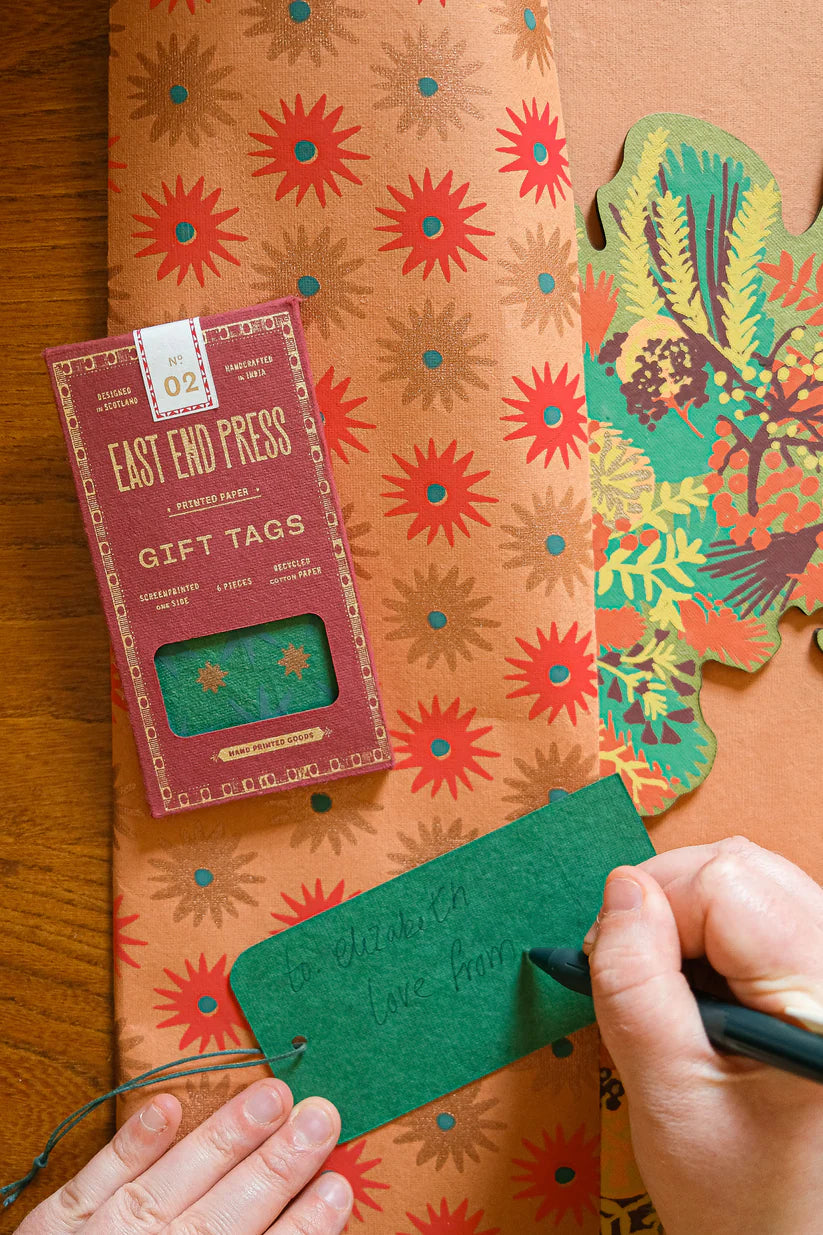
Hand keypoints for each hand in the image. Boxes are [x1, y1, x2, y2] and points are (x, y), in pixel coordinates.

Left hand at [14, 1080, 351, 1233]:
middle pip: (226, 1210)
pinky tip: (167, 1109)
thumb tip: (300, 1231)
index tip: (339, 1186)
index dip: (303, 1224)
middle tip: (321, 1117)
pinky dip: (132, 1143)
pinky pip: (98, 1177)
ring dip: (226, 1137)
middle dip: (278, 1164)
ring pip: (173, 1181)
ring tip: (272, 1096)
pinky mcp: (61, 1221)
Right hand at [585, 837, 822, 1234]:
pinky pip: (763, 907)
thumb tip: (620, 889)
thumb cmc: (736, 1194)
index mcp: (819, 1001)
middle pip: (742, 866)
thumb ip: (635, 982)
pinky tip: (697, 986)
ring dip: (689, 913)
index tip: (610, 957)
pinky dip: (711, 929)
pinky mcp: (819, 975)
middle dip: (669, 899)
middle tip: (633, 967)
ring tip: (668, 985)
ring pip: (751, 878)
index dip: (654, 905)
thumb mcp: (664, 1094)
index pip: (726, 883)